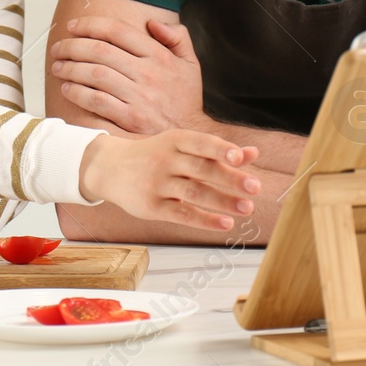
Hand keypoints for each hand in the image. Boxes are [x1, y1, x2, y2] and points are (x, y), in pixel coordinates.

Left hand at [51, 17, 203, 135]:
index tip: (73, 27)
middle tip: (59, 48)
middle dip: (73, 45)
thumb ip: (177, 37)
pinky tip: (68, 88)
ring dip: (71, 68)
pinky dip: (78, 93)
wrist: (192, 134)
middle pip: (100, 50)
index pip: (118, 30)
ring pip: (95, 74)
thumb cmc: (185, 98)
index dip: (90, 25)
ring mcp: (139, 97)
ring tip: (58, 67)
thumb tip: (153, 23)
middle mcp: (148, 73)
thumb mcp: (190, 63)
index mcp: (159, 55)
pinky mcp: (130, 119)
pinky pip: (96, 101)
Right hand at [77, 131, 260, 231]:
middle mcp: (165, 160)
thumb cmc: (155, 155)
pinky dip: (205, 220)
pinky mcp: (152, 206)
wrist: (109, 168)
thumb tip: (254, 153)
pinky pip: (182, 214)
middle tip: (255, 187)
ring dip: (223, 201)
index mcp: (175, 141)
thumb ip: (217, 151)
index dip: (221, 150)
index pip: (201, 143)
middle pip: (201, 169)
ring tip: (247, 208)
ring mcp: (157, 183)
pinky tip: (225, 223)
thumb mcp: (181, 147)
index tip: (241, 158)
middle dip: (229, 178)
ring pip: (194, 193)